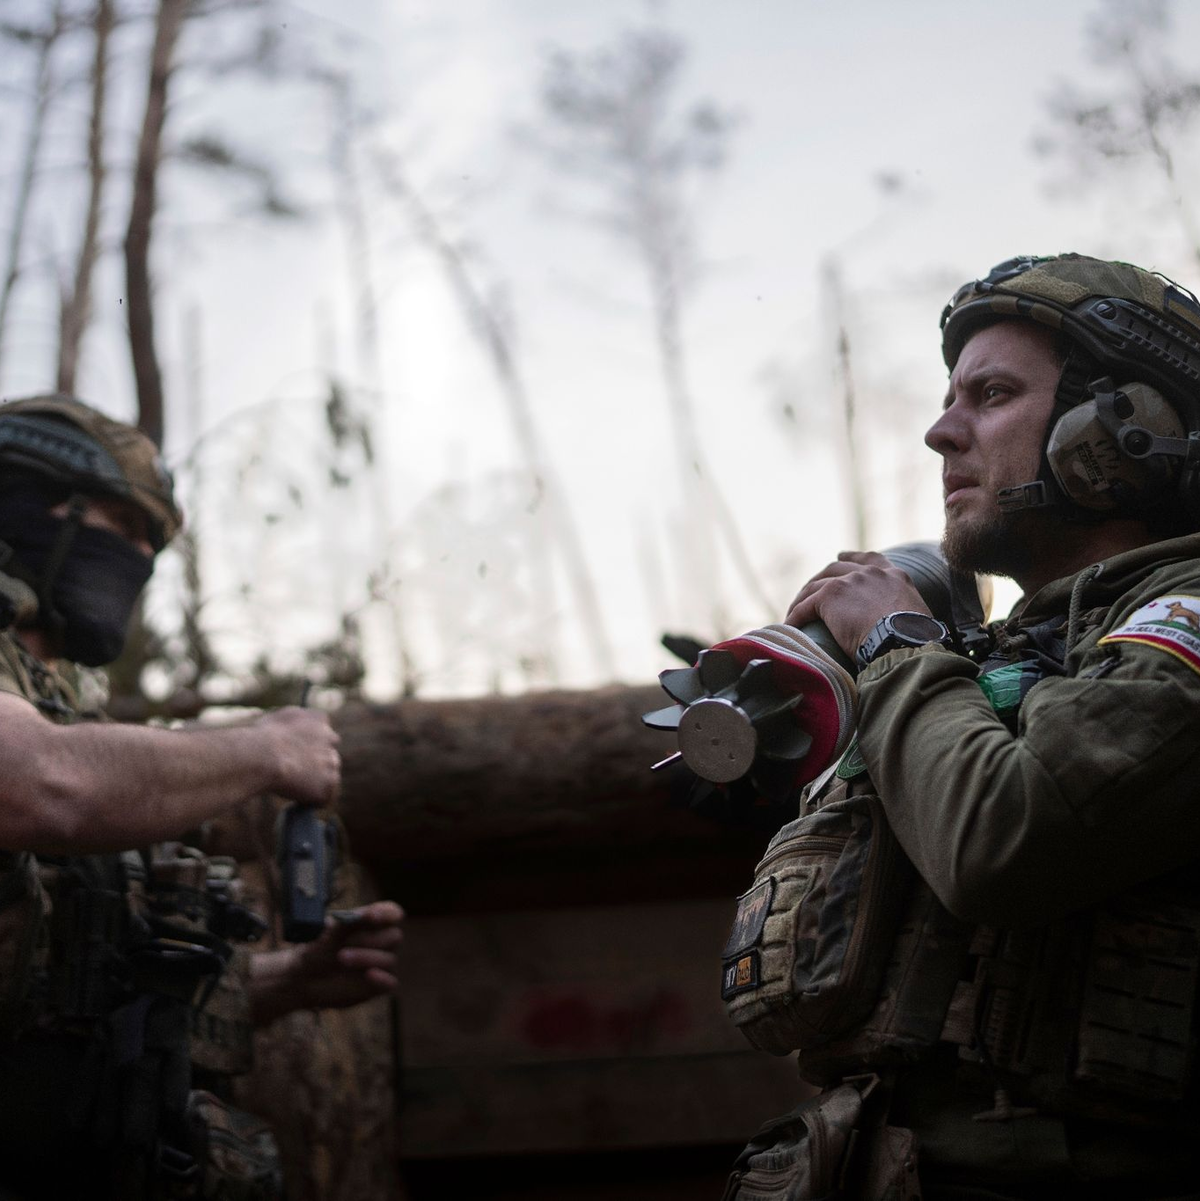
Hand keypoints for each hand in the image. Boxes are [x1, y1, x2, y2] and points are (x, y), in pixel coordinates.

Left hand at [248, 901, 403, 1024]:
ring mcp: (380, 964)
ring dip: (366, 958)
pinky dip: (382, 978)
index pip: (392, 912)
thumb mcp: (328, 934)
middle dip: (370, 939)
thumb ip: (348, 923)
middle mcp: (381, 942)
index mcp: (373, 922)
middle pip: (394, 936)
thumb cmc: (318, 949)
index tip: (372, 916)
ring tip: (341, 958)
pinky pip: (390, 983)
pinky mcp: (377, 986)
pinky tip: (369, 974)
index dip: (386, 914)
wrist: (304, 978)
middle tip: (345, 945)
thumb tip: (366, 915)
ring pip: (389, 960)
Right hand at [259, 707, 340, 806]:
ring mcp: (332, 762)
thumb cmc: (260, 738)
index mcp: (319, 719)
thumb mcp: (278, 719)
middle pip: (329, 757)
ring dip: (314, 784)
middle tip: (295, 774)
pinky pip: (324, 798)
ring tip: (291, 786)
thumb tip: (296, 730)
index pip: (324, 734)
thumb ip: (295, 723)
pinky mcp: (329, 784)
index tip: (298, 756)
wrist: (263, 756)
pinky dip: (312, 801)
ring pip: (329, 777)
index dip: (310, 748)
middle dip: (316, 766)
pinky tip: (296, 798)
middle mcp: (331, 739)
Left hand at [785, 551, 932, 659]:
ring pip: (816, 586)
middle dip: (822, 577)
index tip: (841, 556)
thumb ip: (904, 614)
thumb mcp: (916, 619)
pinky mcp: (829, 595)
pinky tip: (790, 626)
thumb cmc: (913, 641)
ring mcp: (848, 582)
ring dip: (803, 599)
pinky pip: (805, 606)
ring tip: (795, 612)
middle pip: (837, 569)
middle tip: (810, 588)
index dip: (853, 558)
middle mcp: (871, 574)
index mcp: (895, 576)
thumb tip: (899, 631)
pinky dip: (796, 616)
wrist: (901, 642)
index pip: (870, 560)